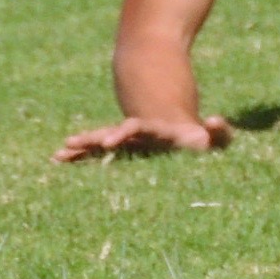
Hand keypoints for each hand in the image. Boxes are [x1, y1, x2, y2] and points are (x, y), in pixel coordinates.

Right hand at [52, 114, 234, 163]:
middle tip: (82, 143)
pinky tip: (59, 159)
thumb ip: (220, 133)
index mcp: (158, 130)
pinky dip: (80, 156)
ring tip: (61, 150)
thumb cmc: (197, 138)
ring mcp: (126, 140)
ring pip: (101, 141)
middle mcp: (139, 134)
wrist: (177, 119)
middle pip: (116, 133)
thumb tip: (213, 122)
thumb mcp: (214, 136)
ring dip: (84, 145)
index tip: (111, 139)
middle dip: (99, 138)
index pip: (141, 129)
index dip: (126, 132)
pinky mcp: (119, 148)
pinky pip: (96, 152)